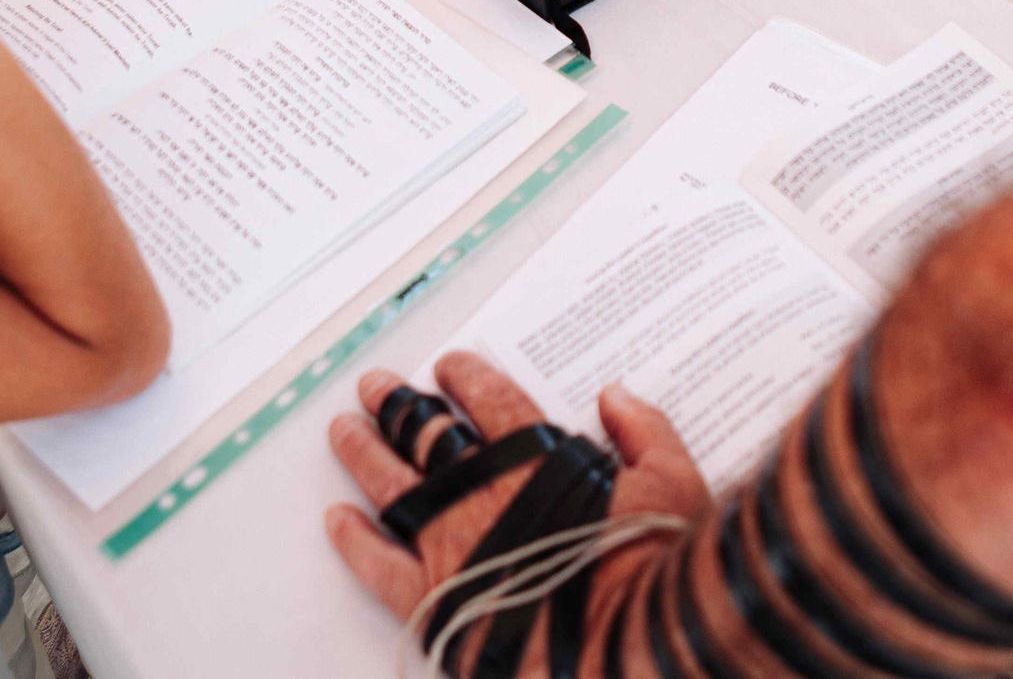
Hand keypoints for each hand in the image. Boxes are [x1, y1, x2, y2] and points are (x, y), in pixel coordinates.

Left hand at [327, 354, 710, 672]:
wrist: (636, 645)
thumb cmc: (656, 566)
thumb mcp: (674, 481)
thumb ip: (645, 431)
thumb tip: (617, 397)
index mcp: (534, 458)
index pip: (488, 401)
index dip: (465, 378)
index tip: (448, 367)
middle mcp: (484, 492)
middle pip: (425, 434)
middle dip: (397, 405)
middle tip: (376, 386)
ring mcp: (452, 545)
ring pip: (393, 486)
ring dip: (365, 453)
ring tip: (345, 431)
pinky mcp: (436, 601)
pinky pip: (379, 565)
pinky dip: (355, 540)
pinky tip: (338, 520)